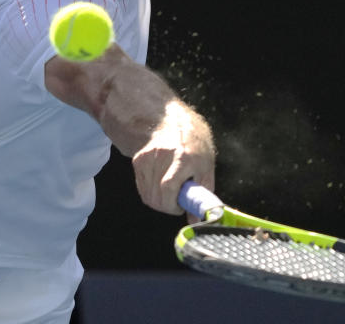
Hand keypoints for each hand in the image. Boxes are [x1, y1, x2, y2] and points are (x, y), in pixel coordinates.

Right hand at [131, 101, 215, 215]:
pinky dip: (151, 193)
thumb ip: (203, 195)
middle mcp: (163, 155)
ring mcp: (148, 156)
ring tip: (171, 191)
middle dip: (167, 207)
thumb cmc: (194, 148)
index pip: (169, 187)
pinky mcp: (138, 160)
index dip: (172, 204)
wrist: (175, 124)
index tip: (180, 207)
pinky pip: (142, 188)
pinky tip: (161, 184)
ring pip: (148, 195)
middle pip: (156, 196)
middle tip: (177, 202)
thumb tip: (196, 220)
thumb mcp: (206, 168)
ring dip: (159, 201)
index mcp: (183, 157)